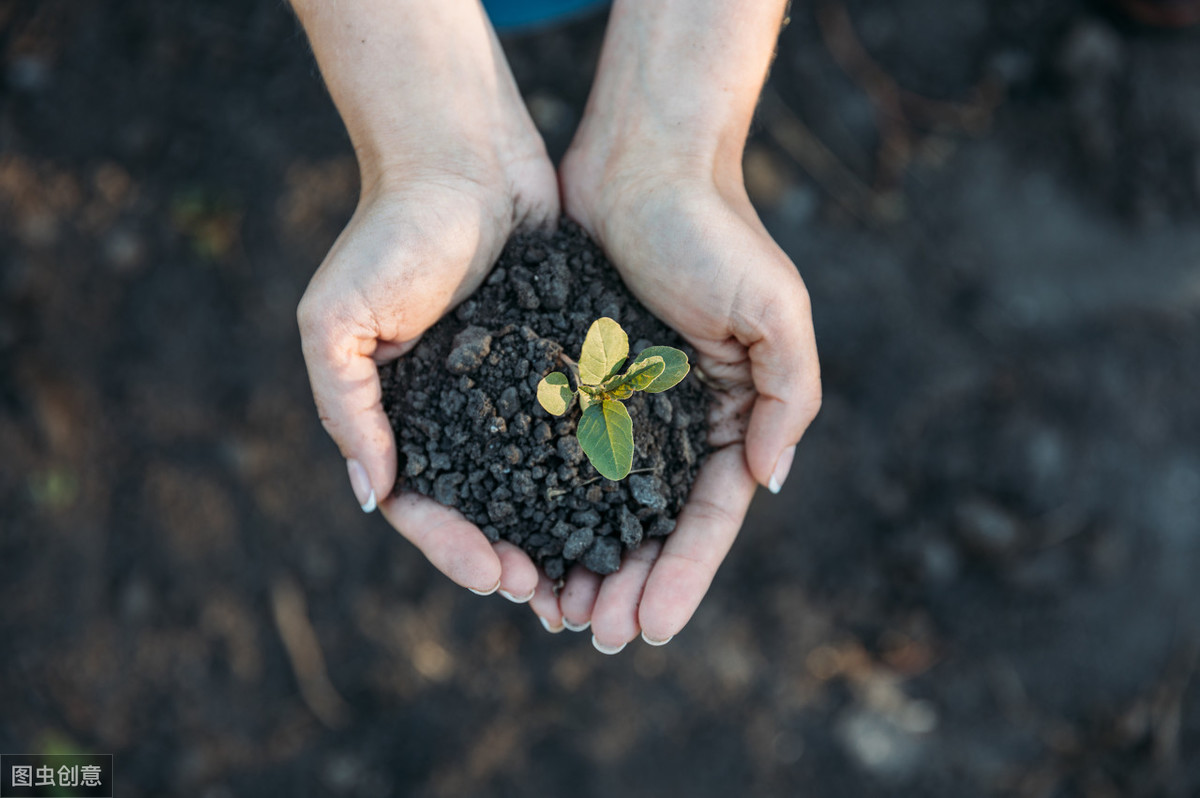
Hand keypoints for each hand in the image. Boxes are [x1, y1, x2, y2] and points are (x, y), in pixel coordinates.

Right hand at [293, 0, 558, 598]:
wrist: (461, 155)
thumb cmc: (389, 233)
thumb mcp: (335, 318)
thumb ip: (347, 406)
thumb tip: (373, 497)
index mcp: (400, 417)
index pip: (422, 507)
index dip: (455, 550)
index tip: (499, 576)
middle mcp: (458, 415)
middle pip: (486, 509)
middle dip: (514, 559)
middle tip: (553, 598)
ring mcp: (511, 393)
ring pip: (537, 482)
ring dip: (560, 534)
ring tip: (596, 574)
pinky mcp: (560, 363)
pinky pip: (578, 428)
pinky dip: (595, 473)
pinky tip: (626, 506)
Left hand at [525, 125, 820, 651]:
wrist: (640, 157)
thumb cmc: (713, 228)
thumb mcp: (774, 307)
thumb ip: (786, 394)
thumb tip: (769, 480)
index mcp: (728, 414)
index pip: (709, 517)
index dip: (681, 576)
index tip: (650, 629)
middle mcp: (674, 420)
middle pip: (651, 525)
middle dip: (628, 585)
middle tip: (594, 637)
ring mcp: (621, 404)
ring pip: (599, 505)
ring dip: (583, 562)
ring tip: (554, 614)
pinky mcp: (572, 378)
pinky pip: (553, 455)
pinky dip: (542, 505)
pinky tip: (519, 545)